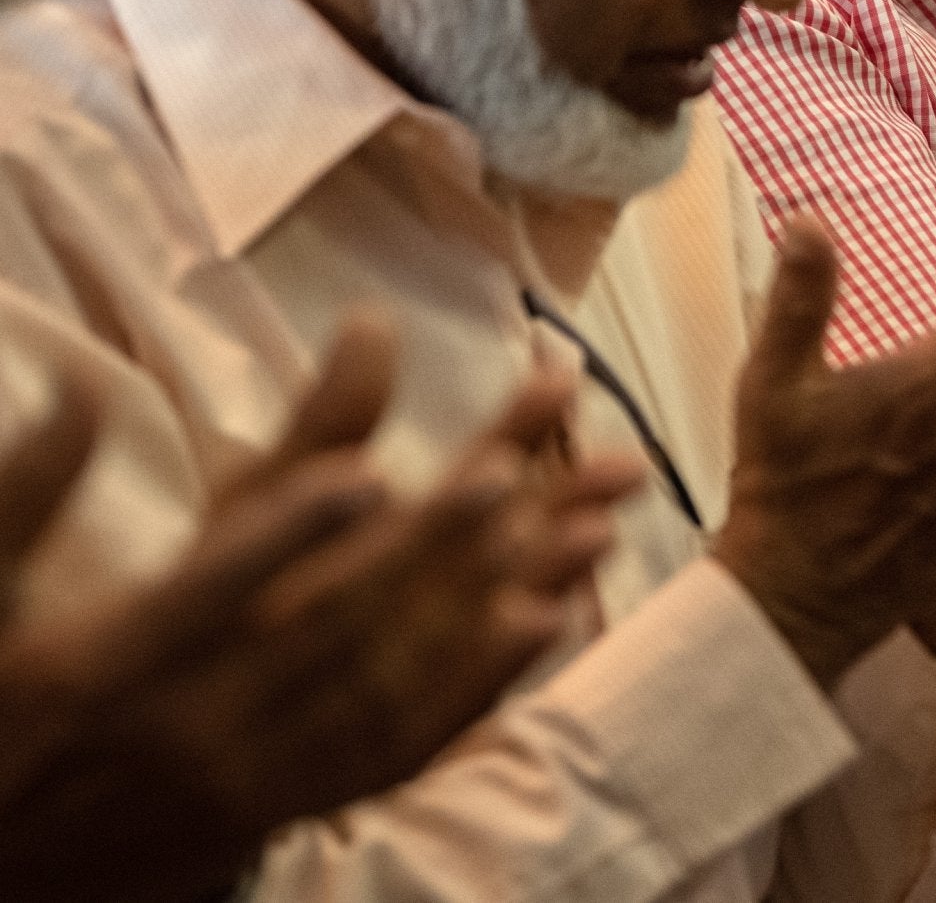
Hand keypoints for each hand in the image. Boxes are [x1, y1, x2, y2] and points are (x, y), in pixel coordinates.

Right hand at [0, 319, 639, 902]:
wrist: (0, 869)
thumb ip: (27, 497)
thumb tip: (78, 388)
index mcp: (105, 668)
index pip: (208, 595)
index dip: (288, 535)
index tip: (363, 472)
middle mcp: (190, 730)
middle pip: (327, 630)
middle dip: (424, 551)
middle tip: (507, 473)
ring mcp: (250, 777)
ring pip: (390, 684)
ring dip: (485, 607)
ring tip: (573, 529)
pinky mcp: (292, 802)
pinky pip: (403, 743)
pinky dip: (480, 681)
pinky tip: (551, 617)